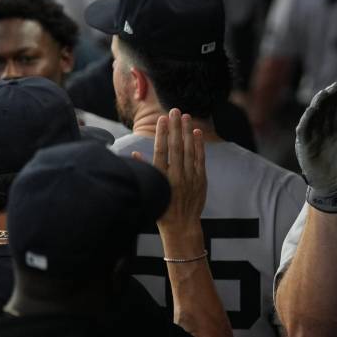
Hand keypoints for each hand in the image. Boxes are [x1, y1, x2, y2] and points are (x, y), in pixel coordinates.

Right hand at [134, 108, 206, 235]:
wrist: (181, 226)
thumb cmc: (161, 208)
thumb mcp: (150, 190)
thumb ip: (144, 170)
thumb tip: (135, 152)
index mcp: (161, 179)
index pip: (161, 151)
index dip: (162, 134)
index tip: (163, 119)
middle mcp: (176, 176)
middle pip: (176, 147)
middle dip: (175, 127)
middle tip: (175, 110)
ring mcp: (190, 178)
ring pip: (189, 150)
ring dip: (187, 132)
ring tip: (186, 116)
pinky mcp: (200, 180)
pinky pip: (200, 159)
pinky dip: (199, 146)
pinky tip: (197, 133)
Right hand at [295, 82, 336, 212]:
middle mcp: (326, 126)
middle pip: (327, 105)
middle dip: (332, 94)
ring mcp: (315, 134)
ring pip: (315, 113)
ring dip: (319, 102)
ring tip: (326, 93)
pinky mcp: (305, 144)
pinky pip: (304, 128)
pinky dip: (307, 119)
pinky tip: (313, 110)